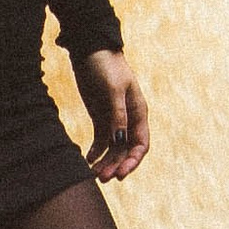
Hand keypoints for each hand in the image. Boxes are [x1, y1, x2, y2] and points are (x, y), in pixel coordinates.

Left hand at [71, 46, 149, 182]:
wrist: (90, 50)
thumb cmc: (106, 66)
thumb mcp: (113, 89)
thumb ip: (117, 114)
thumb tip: (120, 140)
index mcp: (138, 112)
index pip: (141, 144)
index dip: (133, 161)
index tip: (121, 173)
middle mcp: (128, 119)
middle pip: (125, 150)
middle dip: (116, 165)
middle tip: (102, 178)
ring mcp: (113, 119)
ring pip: (112, 148)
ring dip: (105, 162)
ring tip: (92, 173)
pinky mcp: (100, 118)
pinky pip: (100, 141)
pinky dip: (95, 152)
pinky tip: (87, 159)